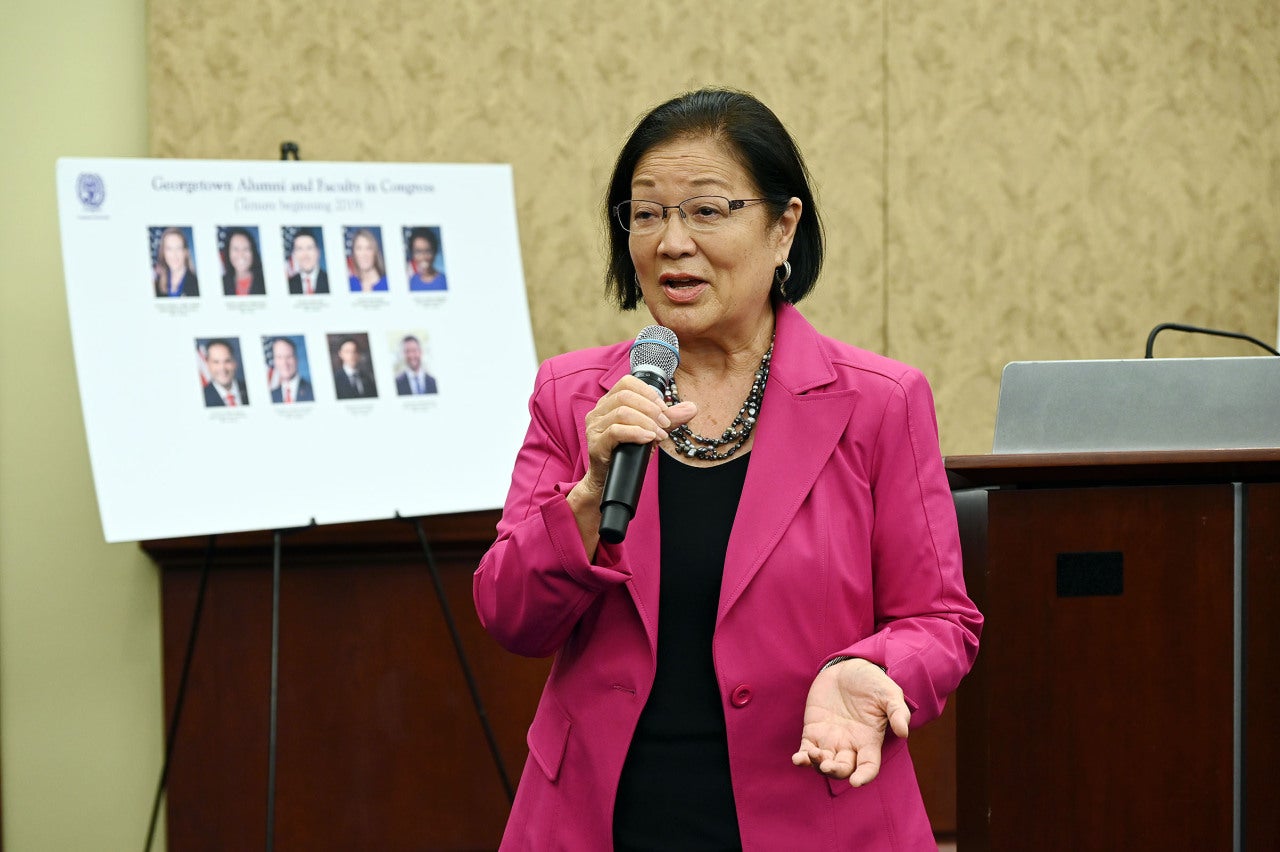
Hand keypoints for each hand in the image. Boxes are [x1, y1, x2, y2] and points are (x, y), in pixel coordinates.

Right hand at [566, 375, 695, 543]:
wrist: (610, 480)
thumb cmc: (628, 453)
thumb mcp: (651, 431)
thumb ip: (669, 418)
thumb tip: (691, 407)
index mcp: (609, 402)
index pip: (627, 383)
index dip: (649, 393)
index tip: (665, 409)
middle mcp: (598, 411)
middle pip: (625, 396)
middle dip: (651, 409)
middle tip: (665, 424)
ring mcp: (595, 427)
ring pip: (622, 412)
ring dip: (647, 422)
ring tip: (659, 435)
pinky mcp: (596, 444)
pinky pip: (615, 431)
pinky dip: (636, 433)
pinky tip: (649, 439)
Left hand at [791, 658, 909, 786]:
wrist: (848, 667)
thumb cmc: (872, 682)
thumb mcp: (889, 693)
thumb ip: (898, 712)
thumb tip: (903, 732)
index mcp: (869, 741)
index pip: (868, 766)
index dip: (863, 777)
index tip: (855, 782)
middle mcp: (849, 744)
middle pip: (843, 769)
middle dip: (835, 771)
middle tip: (827, 766)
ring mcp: (830, 739)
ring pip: (822, 763)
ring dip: (816, 764)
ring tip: (813, 754)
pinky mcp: (813, 730)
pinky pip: (806, 749)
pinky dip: (802, 758)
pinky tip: (797, 759)